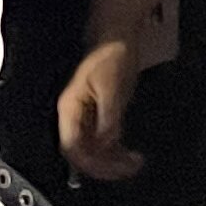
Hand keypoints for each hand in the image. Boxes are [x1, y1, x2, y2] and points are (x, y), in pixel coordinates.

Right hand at [58, 21, 156, 181]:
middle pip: (81, 153)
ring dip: (112, 161)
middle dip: (105, 166)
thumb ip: (108, 118)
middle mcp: (73, 117)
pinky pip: (102, 142)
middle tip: (131, 168)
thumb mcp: (112, 88)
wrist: (118, 36)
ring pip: (93, 150)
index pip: (72, 147)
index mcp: (69, 109)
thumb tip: (107, 144)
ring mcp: (85, 117)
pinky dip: (116, 151)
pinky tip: (131, 154)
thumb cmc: (112, 57)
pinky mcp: (98, 115)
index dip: (91, 163)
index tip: (114, 169)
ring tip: (135, 163)